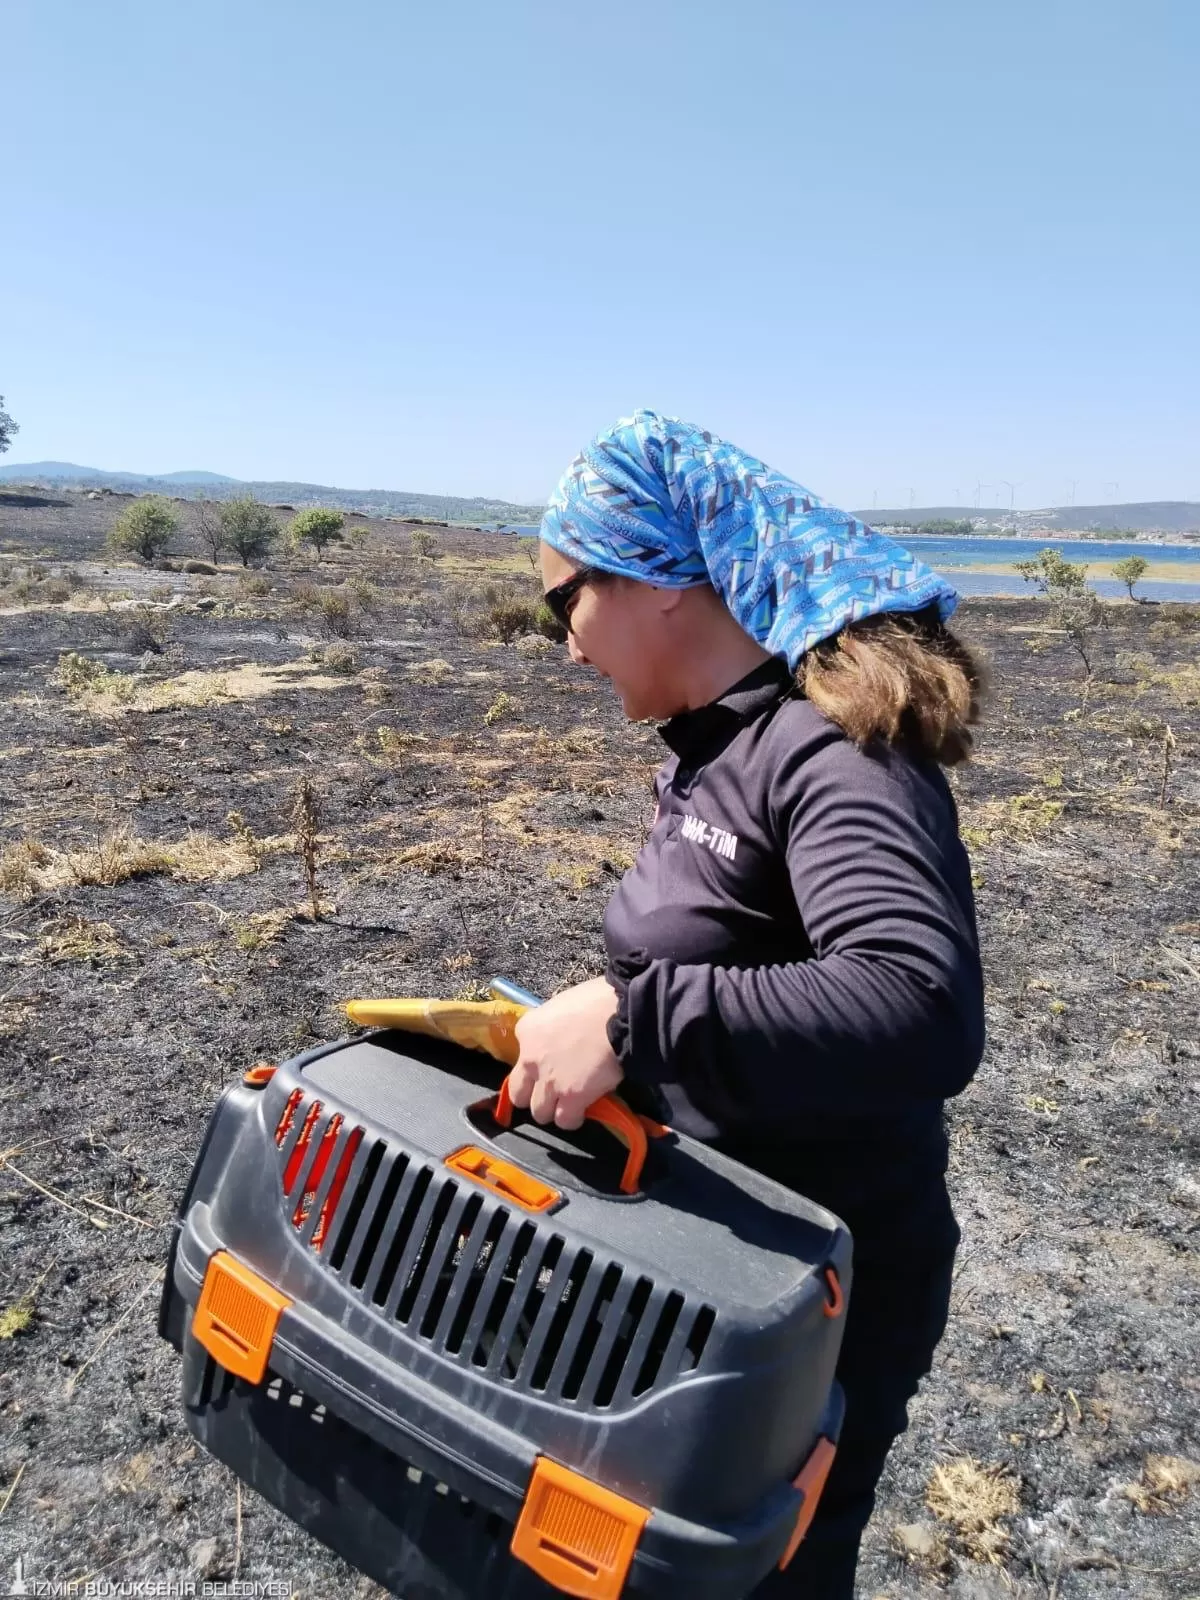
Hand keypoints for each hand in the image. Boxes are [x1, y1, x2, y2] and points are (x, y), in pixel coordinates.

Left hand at [508, 977, 623, 1129]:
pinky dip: (574, 1118)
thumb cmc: (599, 1000)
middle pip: (519, 1095)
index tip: (551, 1067)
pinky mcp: (571, 1097)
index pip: (519, 1059)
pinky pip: (565, 1120)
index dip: (537, 1067)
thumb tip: (563, 1037)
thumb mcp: (563, 1006)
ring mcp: (549, 1081)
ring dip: (554, 1110)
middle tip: (553, 1093)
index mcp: (528, 1030)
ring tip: (571, 1104)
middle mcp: (531, 1058)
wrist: (623, 1014)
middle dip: (535, 1097)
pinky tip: (584, 1110)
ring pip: (540, 1113)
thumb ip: (553, 1028)